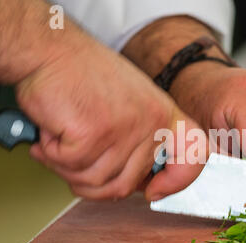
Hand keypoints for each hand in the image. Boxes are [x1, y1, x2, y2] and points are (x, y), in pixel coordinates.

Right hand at [16, 40, 206, 199]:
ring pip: (95, 182)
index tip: (154, 190)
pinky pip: (71, 167)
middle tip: (73, 159)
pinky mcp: (95, 133)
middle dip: (91, 181)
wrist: (51, 49)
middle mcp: (152, 122)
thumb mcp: (129, 104)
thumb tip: (140, 183)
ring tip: (60, 141)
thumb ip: (140, 140)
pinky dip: (51, 155)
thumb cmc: (84, 76)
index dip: (179, 180)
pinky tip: (51, 133)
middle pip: (126, 185)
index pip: (195, 153)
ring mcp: (125, 129)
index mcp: (163, 115)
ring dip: (67, 168)